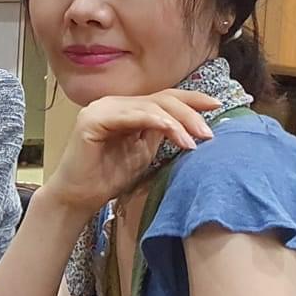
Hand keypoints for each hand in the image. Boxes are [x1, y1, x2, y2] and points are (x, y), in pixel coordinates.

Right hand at [42, 90, 218, 212]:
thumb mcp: (143, 153)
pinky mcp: (93, 119)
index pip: (163, 98)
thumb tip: (191, 124)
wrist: (78, 197)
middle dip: (190, 113)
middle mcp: (113, 103)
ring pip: (150, 106)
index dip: (192, 99)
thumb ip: (159, 134)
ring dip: (178, 122)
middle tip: (209, 133)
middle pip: (161, 99)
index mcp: (125, 109)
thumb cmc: (107, 178)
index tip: (217, 105)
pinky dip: (156, 122)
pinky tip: (175, 133)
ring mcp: (102, 108)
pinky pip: (132, 116)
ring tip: (196, 140)